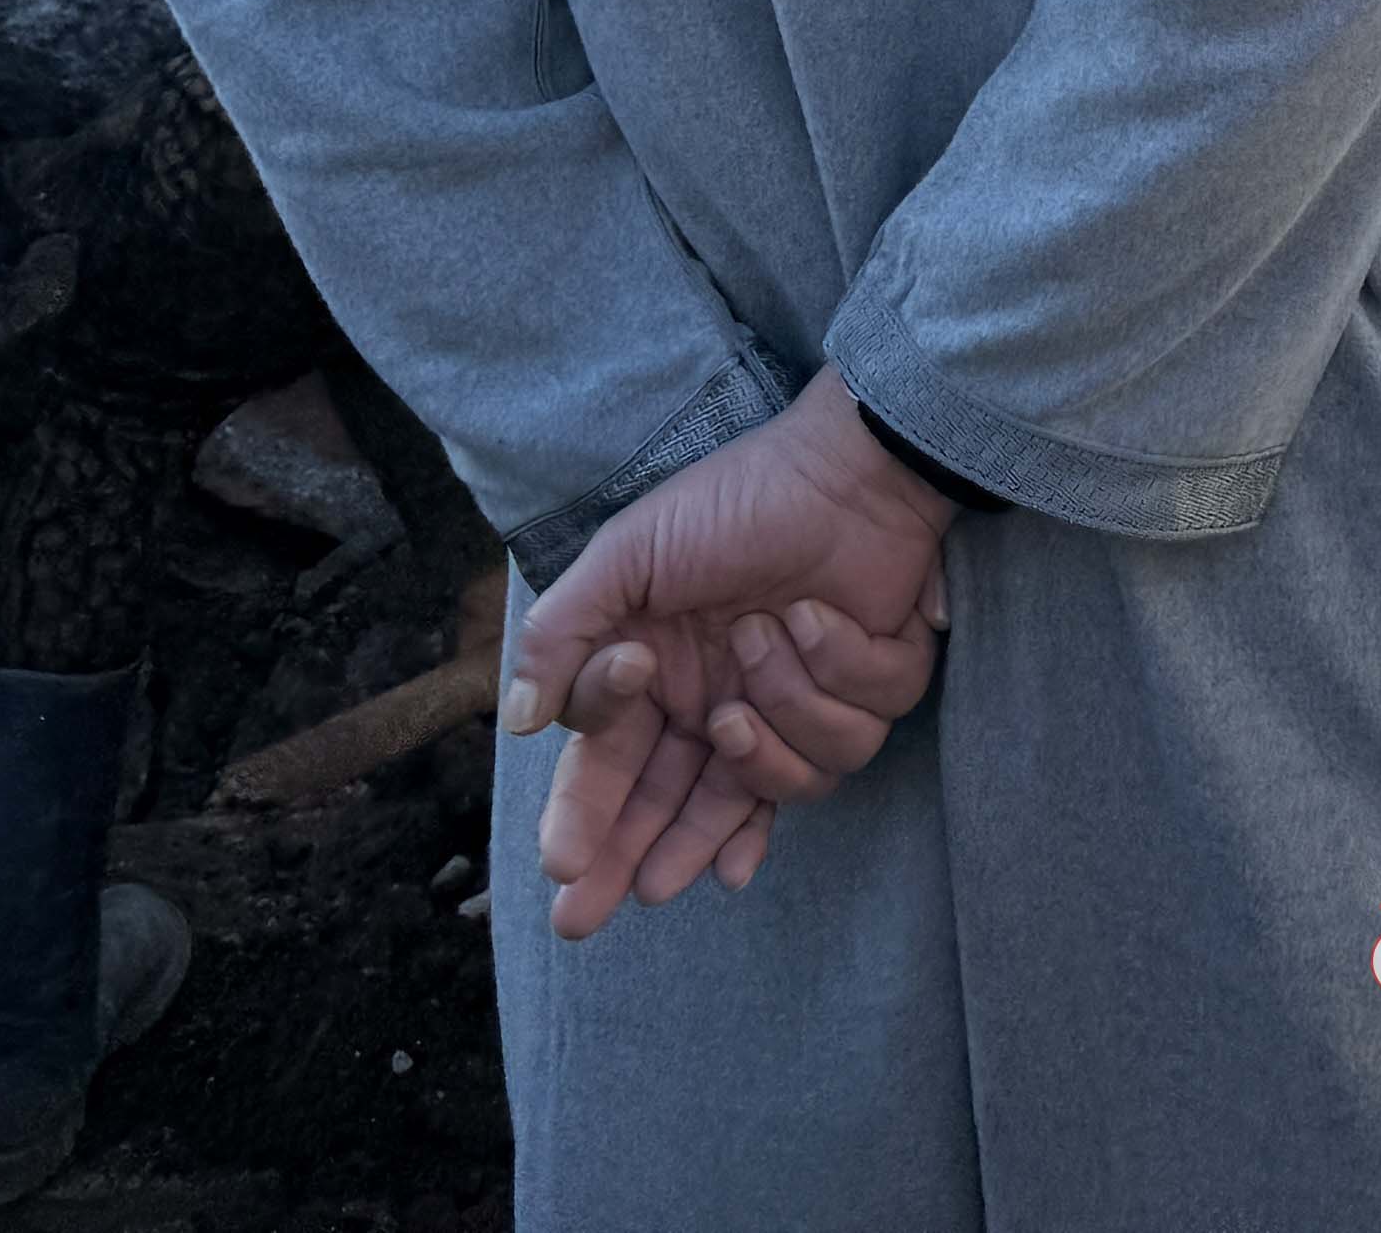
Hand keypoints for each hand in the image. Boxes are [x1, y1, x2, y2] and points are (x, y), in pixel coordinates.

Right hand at [505, 368, 954, 937]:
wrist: (847, 467)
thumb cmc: (733, 503)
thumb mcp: (630, 555)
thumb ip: (565, 634)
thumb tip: (517, 722)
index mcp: (658, 678)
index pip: (611, 773)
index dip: (586, 826)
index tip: (565, 868)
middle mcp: (720, 708)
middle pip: (680, 814)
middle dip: (639, 860)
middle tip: (596, 914)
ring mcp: (792, 708)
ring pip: (782, 783)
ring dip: (773, 714)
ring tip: (757, 644)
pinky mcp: (863, 698)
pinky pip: (853, 735)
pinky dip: (835, 673)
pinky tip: (814, 622)